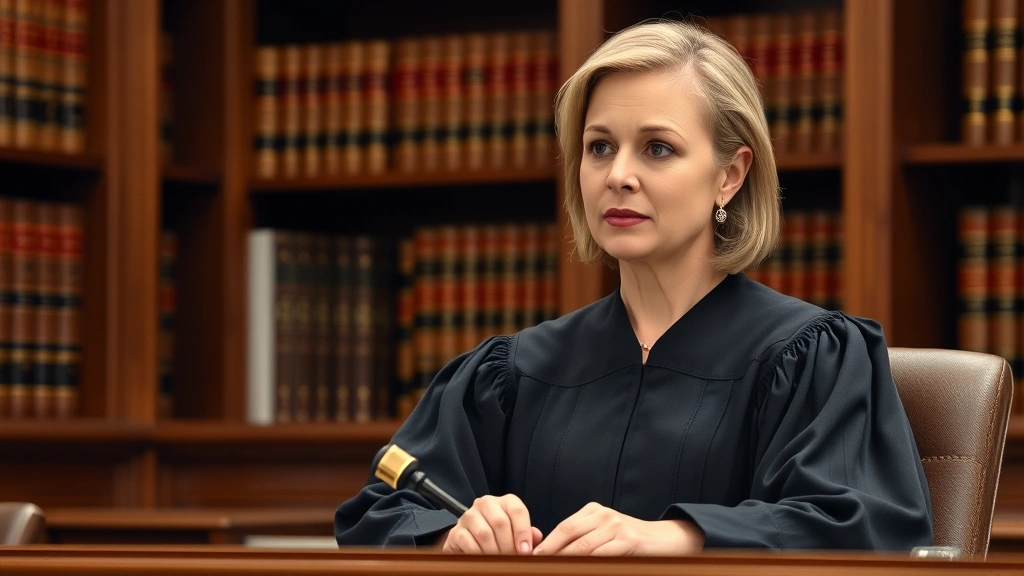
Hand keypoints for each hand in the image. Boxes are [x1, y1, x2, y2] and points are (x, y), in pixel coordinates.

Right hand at [439, 494, 542, 553]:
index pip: (517, 510)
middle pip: (501, 522)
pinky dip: (479, 554)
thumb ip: (528, 534)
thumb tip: (536, 537)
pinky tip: (484, 558)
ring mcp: (469, 516)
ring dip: (494, 551)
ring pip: (484, 533)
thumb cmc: (499, 536)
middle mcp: (486, 504)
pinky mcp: (457, 531)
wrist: (470, 541)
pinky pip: (469, 543)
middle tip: (512, 559)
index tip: (525, 551)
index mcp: (505, 502)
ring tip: (499, 560)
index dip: (523, 532)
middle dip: (509, 546)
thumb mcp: (515, 532)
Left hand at [533, 502, 703, 555]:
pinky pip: (602, 556)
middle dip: (550, 554)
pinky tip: (579, 570)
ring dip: (565, 562)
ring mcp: (616, 526)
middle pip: (568, 535)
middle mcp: (602, 515)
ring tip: (553, 570)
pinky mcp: (627, 541)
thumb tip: (550, 554)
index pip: (563, 528)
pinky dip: (588, 565)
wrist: (665, 539)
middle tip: (536, 566)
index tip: (531, 559)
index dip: (546, 545)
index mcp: (593, 510)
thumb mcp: (604, 533)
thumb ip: (581, 539)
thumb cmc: (629, 541)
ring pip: (582, 548)